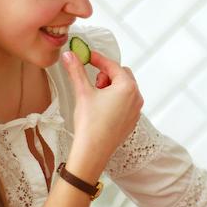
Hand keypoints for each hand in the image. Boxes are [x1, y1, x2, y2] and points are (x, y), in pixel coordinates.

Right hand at [61, 48, 142, 179]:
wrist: (93, 151)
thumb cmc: (90, 123)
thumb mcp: (83, 92)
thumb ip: (76, 70)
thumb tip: (69, 55)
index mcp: (127, 87)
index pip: (112, 65)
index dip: (98, 59)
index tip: (87, 56)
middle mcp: (137, 97)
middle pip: (122, 75)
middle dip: (106, 75)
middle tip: (93, 85)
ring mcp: (136, 110)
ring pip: (125, 89)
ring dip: (111, 87)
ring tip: (96, 98)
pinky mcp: (132, 120)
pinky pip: (126, 102)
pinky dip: (115, 100)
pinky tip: (102, 109)